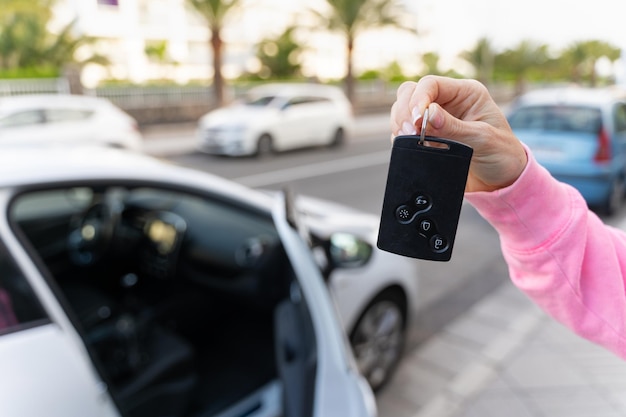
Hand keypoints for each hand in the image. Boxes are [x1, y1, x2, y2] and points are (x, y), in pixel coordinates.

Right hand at [390, 76, 527, 192]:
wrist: (500, 179)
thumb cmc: (501, 154)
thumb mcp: (482, 139)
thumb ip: (454, 127)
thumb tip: (428, 115)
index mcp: (465, 93)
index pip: (431, 84)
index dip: (418, 99)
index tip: (416, 121)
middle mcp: (447, 101)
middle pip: (410, 93)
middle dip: (405, 112)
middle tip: (409, 133)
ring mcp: (434, 118)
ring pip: (402, 110)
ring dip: (401, 125)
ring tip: (409, 141)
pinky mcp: (425, 136)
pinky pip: (404, 131)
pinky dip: (401, 139)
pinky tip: (411, 148)